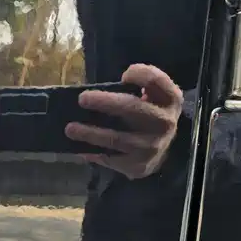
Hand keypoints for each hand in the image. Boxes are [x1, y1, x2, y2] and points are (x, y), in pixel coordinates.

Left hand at [64, 63, 183, 179]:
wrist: (165, 150)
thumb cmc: (150, 114)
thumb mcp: (155, 97)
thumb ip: (137, 87)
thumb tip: (98, 91)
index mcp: (170, 99)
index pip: (155, 80)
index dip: (140, 74)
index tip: (124, 75)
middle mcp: (164, 123)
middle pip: (132, 109)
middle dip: (105, 102)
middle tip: (82, 99)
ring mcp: (151, 147)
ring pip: (117, 138)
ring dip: (90, 133)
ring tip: (70, 128)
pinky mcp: (138, 165)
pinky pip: (110, 158)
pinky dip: (93, 153)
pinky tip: (79, 148)